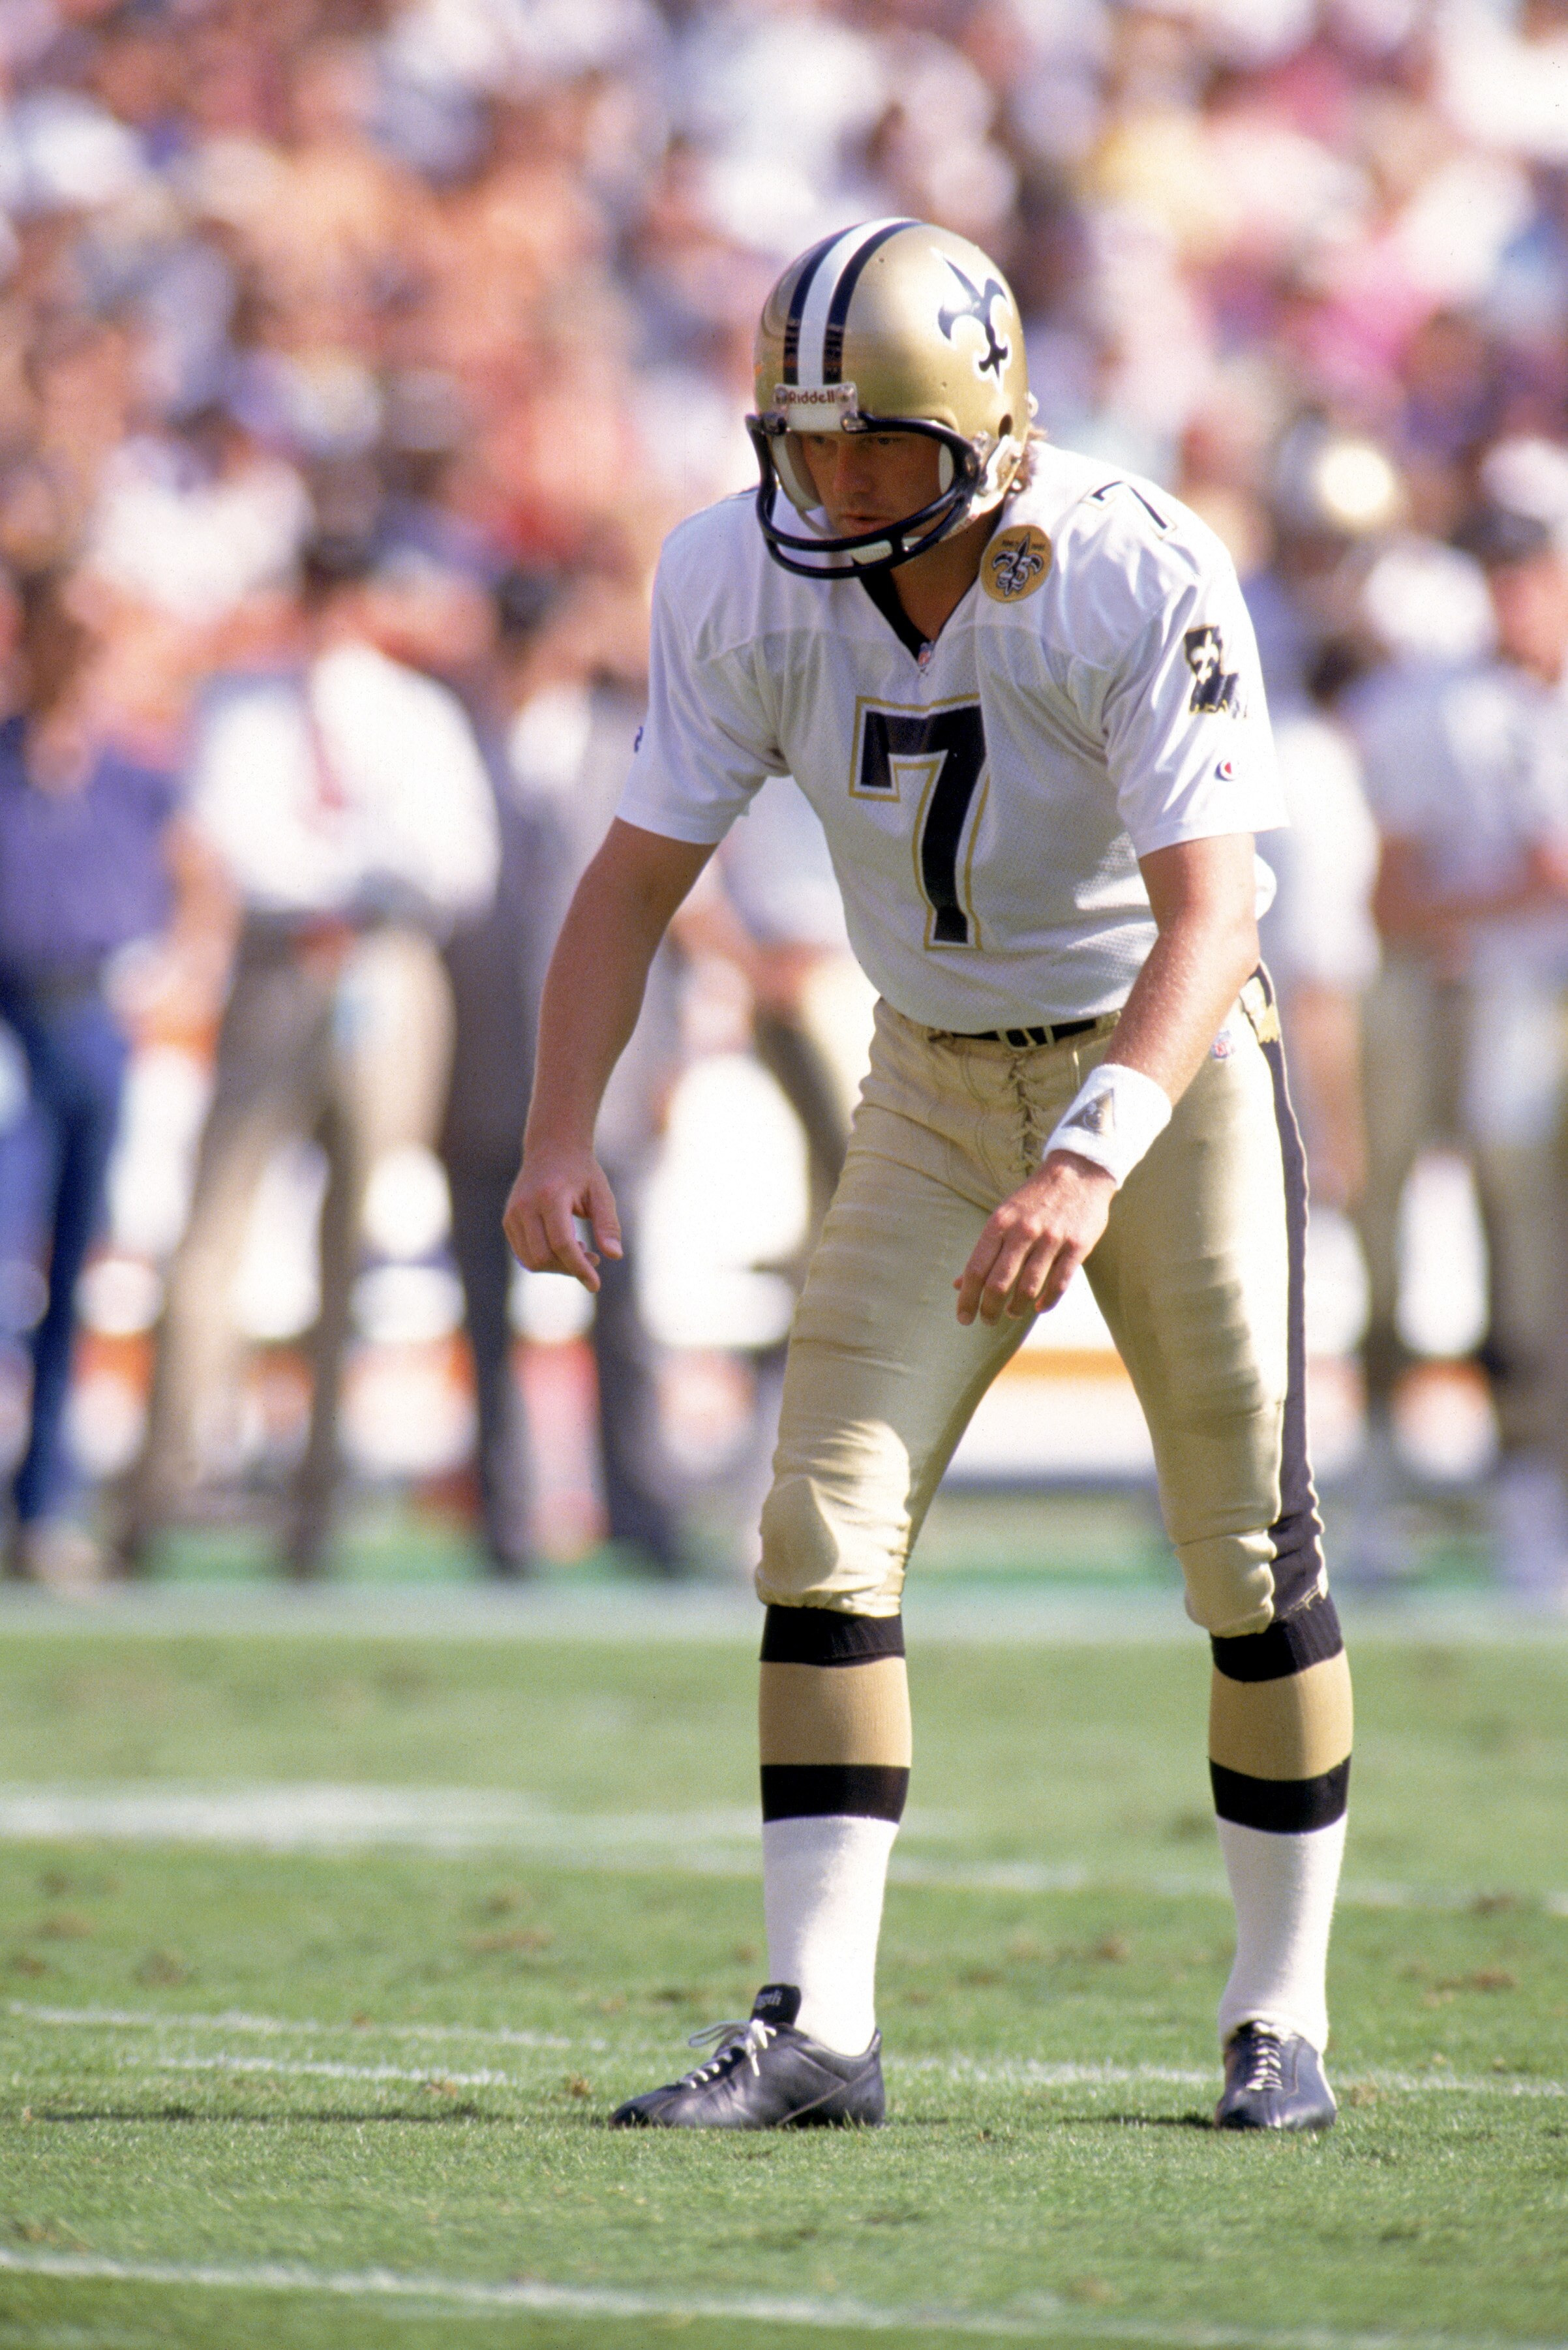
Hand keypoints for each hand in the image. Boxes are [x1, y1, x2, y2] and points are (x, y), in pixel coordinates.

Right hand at [503, 1144, 622, 1293]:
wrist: (552, 1148)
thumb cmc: (582, 1172)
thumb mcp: (602, 1193)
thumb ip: (608, 1224)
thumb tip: (614, 1256)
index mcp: (550, 1196)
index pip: (562, 1243)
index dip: (579, 1267)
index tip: (596, 1285)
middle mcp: (526, 1205)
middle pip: (544, 1257)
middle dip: (570, 1268)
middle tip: (593, 1258)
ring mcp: (513, 1213)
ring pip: (531, 1260)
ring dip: (557, 1267)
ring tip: (580, 1250)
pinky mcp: (508, 1220)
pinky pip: (524, 1254)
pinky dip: (545, 1259)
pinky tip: (564, 1246)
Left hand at [954, 1150, 1114, 1326]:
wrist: (1078, 1172)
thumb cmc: (1034, 1200)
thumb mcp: (1003, 1216)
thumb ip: (983, 1251)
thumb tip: (959, 1285)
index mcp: (1000, 1223)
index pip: (976, 1268)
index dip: (967, 1298)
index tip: (963, 1318)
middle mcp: (1023, 1231)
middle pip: (998, 1283)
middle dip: (989, 1309)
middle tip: (987, 1320)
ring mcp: (1051, 1239)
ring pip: (1028, 1287)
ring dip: (1016, 1308)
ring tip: (1011, 1313)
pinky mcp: (1077, 1246)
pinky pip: (1059, 1283)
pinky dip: (1047, 1301)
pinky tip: (1038, 1307)